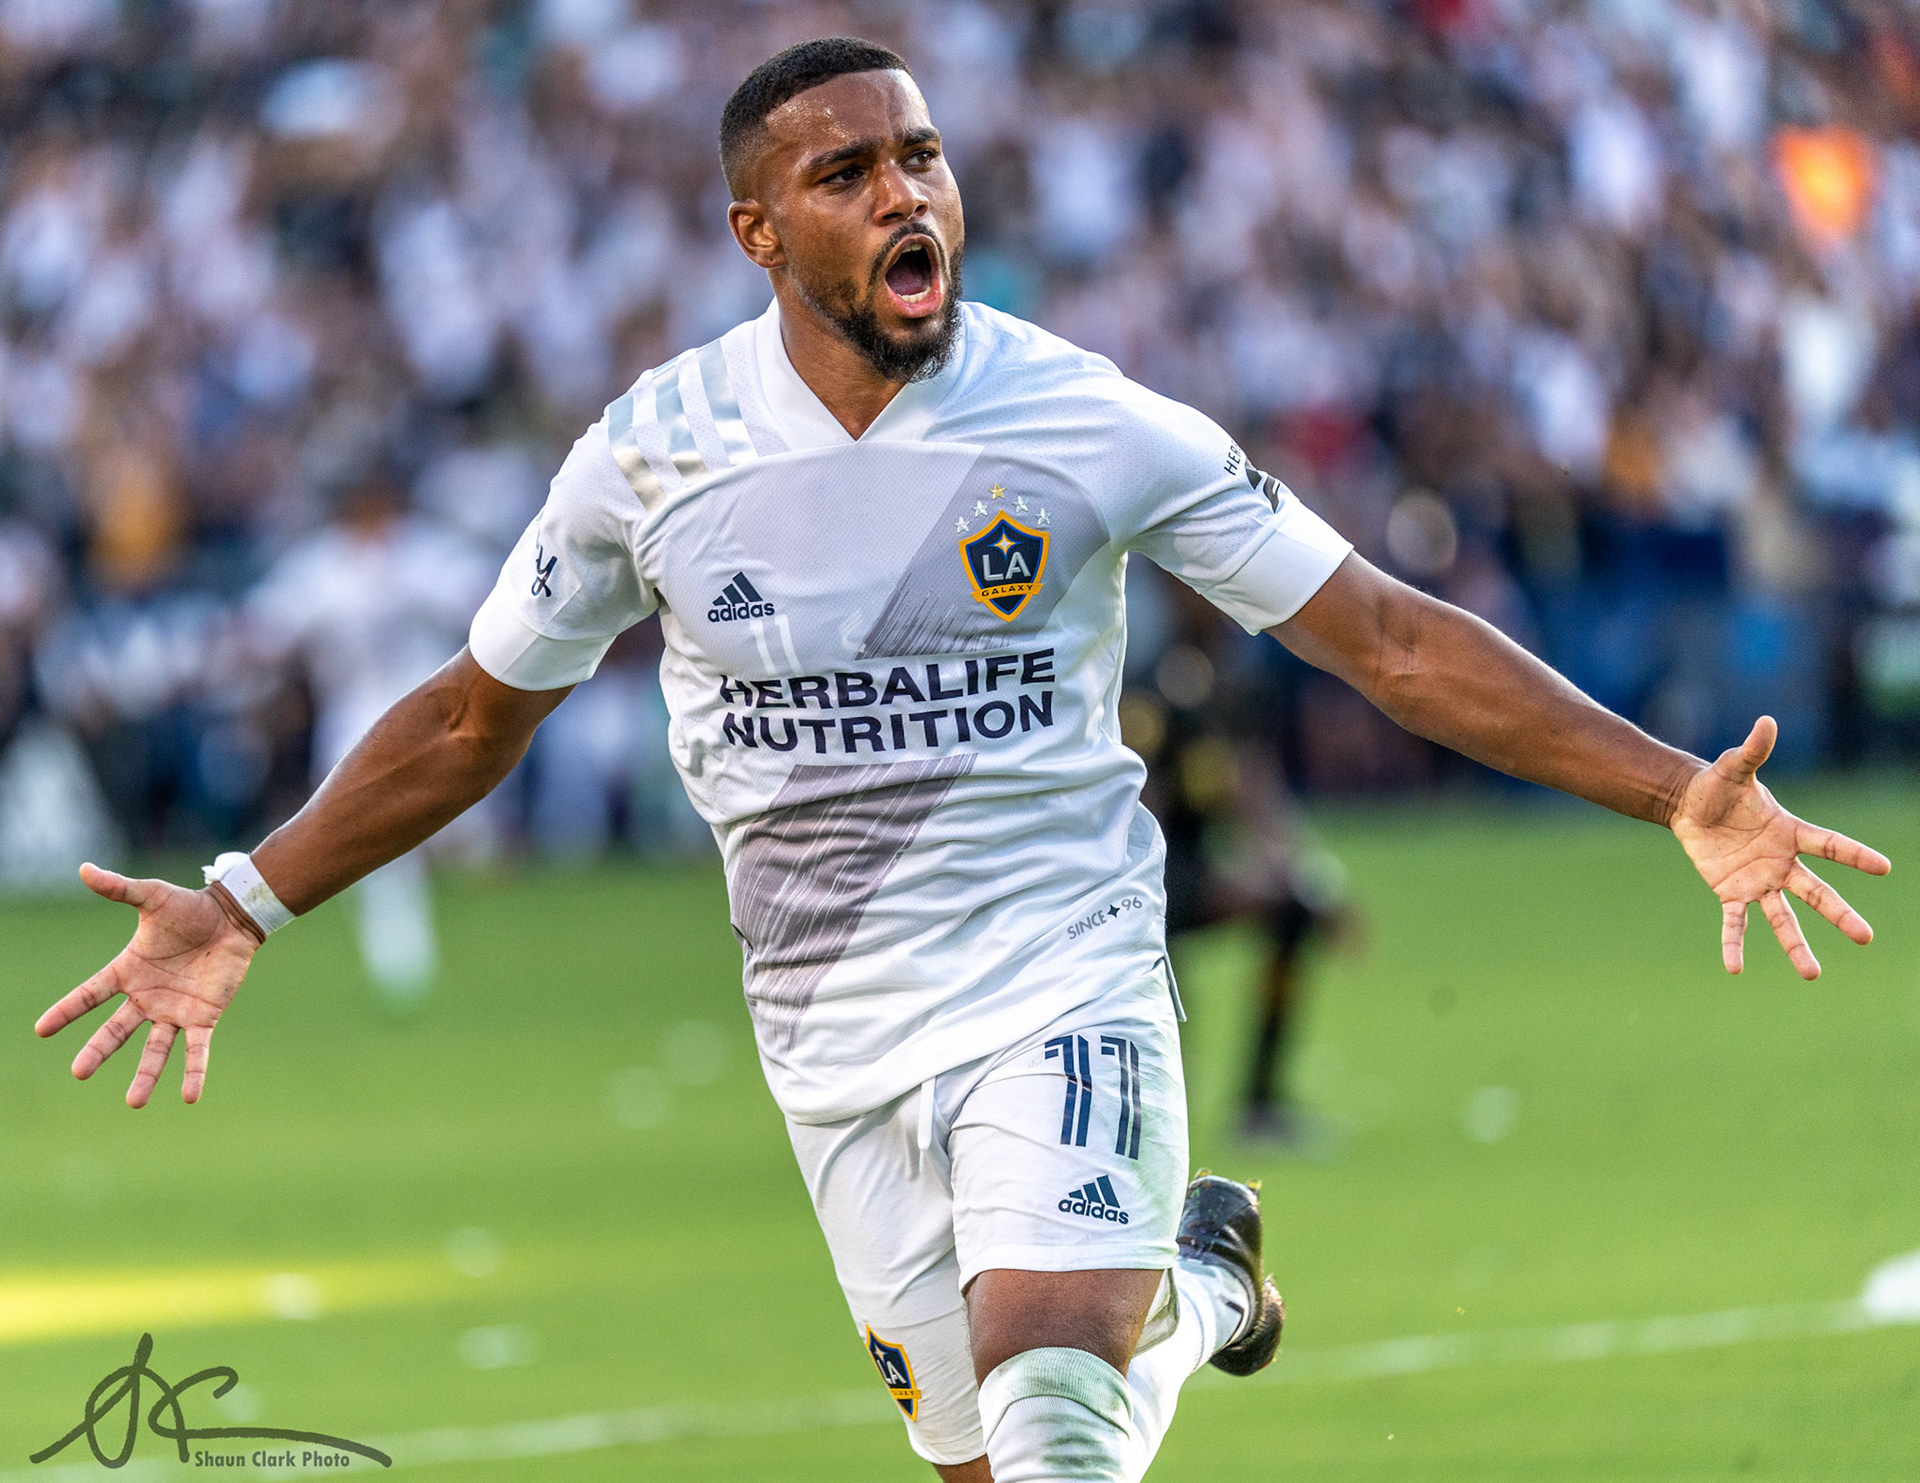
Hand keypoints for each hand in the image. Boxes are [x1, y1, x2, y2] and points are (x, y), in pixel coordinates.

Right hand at [35, 864, 260, 1106]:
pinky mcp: (204, 1017)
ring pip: (155, 1049)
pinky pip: (197, 1049)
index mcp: (128, 972)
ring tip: (134, 1103)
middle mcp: (147, 997)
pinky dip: (194, 1072)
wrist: (233, 918)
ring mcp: (174, 1010)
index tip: (41, 1029)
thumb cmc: (190, 908)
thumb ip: (119, 889)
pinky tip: (190, 1097)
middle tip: (79, 1073)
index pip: (90, 995)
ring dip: (146, 1076)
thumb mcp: (152, 898)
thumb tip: (83, 868)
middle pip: (116, 1030)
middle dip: (98, 1051)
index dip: (67, 1011)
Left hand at [1670, 717, 1890, 979]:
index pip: (1829, 845)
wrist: (1689, 806)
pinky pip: (1735, 922)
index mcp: (1790, 832)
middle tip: (1866, 938)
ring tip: (1812, 975)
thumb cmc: (1718, 786)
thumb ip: (1752, 751)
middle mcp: (1781, 862)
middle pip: (1817, 892)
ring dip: (1796, 946)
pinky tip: (1735, 969)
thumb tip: (1766, 720)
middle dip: (1840, 914)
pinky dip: (1734, 943)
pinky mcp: (1731, 893)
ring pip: (1783, 917)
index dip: (1855, 855)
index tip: (1885, 867)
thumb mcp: (1733, 769)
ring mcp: (1758, 881)